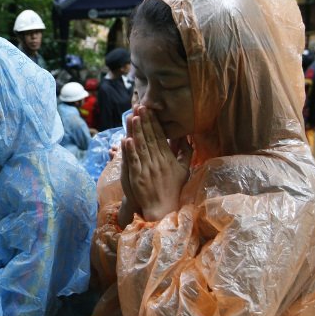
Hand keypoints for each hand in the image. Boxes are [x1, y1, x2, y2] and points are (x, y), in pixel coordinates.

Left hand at [121, 106, 192, 221]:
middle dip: (145, 121)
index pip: (160, 136)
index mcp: (168, 158)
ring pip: (141, 146)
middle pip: (150, 137)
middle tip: (140, 105)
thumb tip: (187, 138)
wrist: (163, 210)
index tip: (149, 109)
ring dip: (137, 131)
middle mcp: (159, 161)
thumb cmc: (173, 190)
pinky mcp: (138, 177)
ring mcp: (148, 169)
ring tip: (133, 116)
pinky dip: (130, 151)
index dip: (154, 122)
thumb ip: (186, 153)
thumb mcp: (184, 170)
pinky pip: (134, 161)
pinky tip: (127, 140)